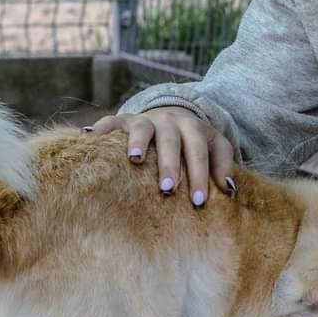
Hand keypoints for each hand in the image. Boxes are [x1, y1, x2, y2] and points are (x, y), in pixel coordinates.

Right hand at [84, 108, 235, 204]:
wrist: (173, 114)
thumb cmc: (195, 141)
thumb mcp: (215, 146)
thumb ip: (223, 165)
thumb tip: (229, 190)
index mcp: (193, 128)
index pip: (198, 152)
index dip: (200, 176)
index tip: (199, 202)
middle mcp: (169, 120)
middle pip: (171, 141)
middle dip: (169, 165)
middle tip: (168, 189)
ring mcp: (145, 119)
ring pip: (142, 127)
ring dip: (139, 143)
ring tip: (134, 160)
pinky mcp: (124, 119)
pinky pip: (111, 122)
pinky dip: (101, 128)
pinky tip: (88, 138)